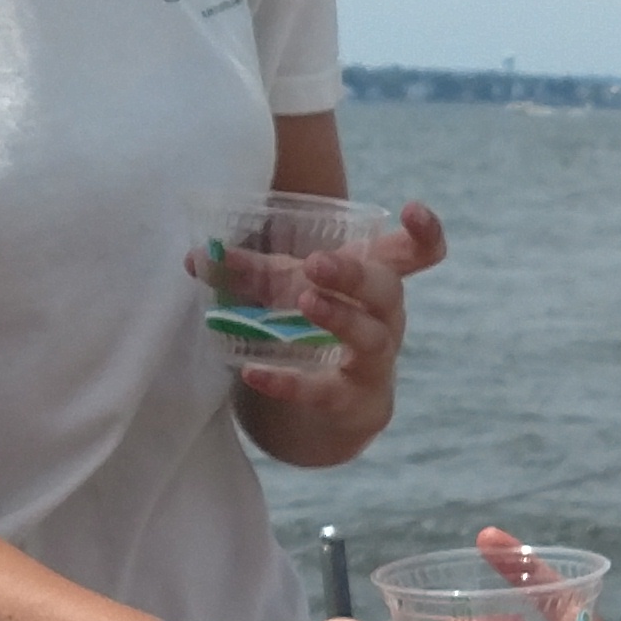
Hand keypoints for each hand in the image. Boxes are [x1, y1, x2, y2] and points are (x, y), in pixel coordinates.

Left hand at [226, 195, 444, 442]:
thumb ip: (250, 272)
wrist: (329, 411)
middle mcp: (386, 321)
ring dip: (340, 318)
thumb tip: (196, 256)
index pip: (419, 255)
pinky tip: (255, 373)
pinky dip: (290, 383)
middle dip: (354, 275)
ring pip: (372, 339)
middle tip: (317, 263)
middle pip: (388, 292)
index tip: (411, 209)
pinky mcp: (352, 403)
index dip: (424, 233)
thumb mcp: (288, 293)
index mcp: (378, 284)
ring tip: (305, 303)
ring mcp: (374, 364)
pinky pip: (326, 392)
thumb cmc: (317, 332)